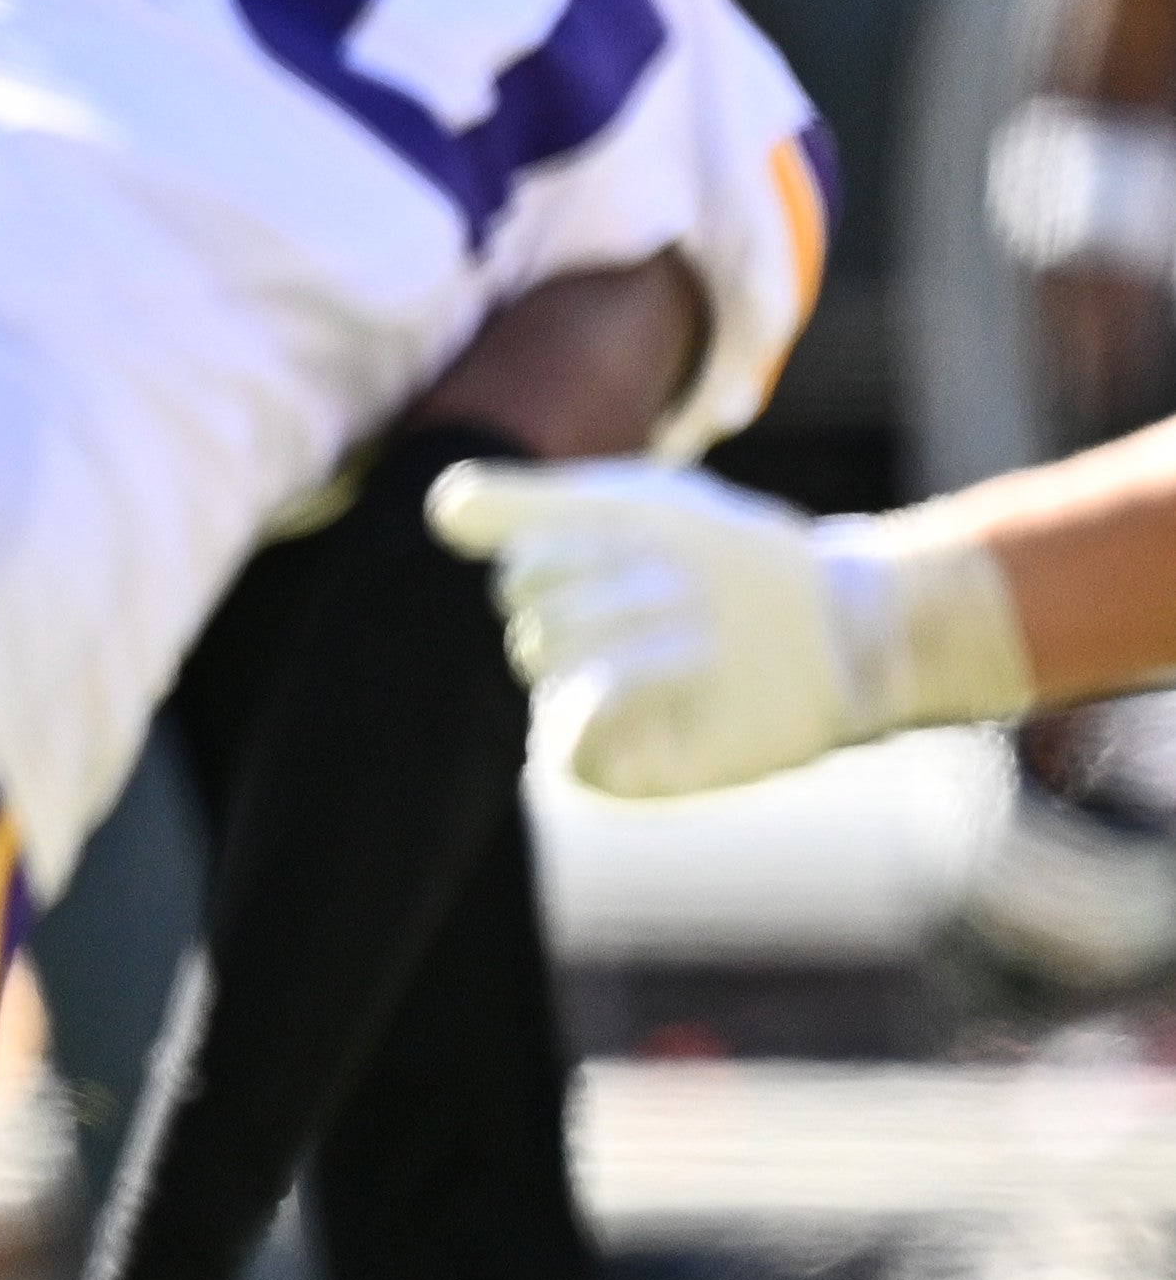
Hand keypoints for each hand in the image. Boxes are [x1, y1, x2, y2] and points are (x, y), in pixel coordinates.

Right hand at [423, 457, 858, 797]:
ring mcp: (586, 723)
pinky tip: (693, 664)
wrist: (837, 626)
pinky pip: (570, 733)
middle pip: (539, 617)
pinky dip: (630, 683)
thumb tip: (442, 506)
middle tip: (698, 590)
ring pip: (561, 661)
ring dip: (654, 623)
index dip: (591, 544)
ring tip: (713, 632)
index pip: (521, 570)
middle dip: (629, 585)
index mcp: (548, 606)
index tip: (658, 539)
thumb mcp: (630, 506)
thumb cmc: (735, 563)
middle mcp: (558, 668)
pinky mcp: (619, 774)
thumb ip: (529, 505)